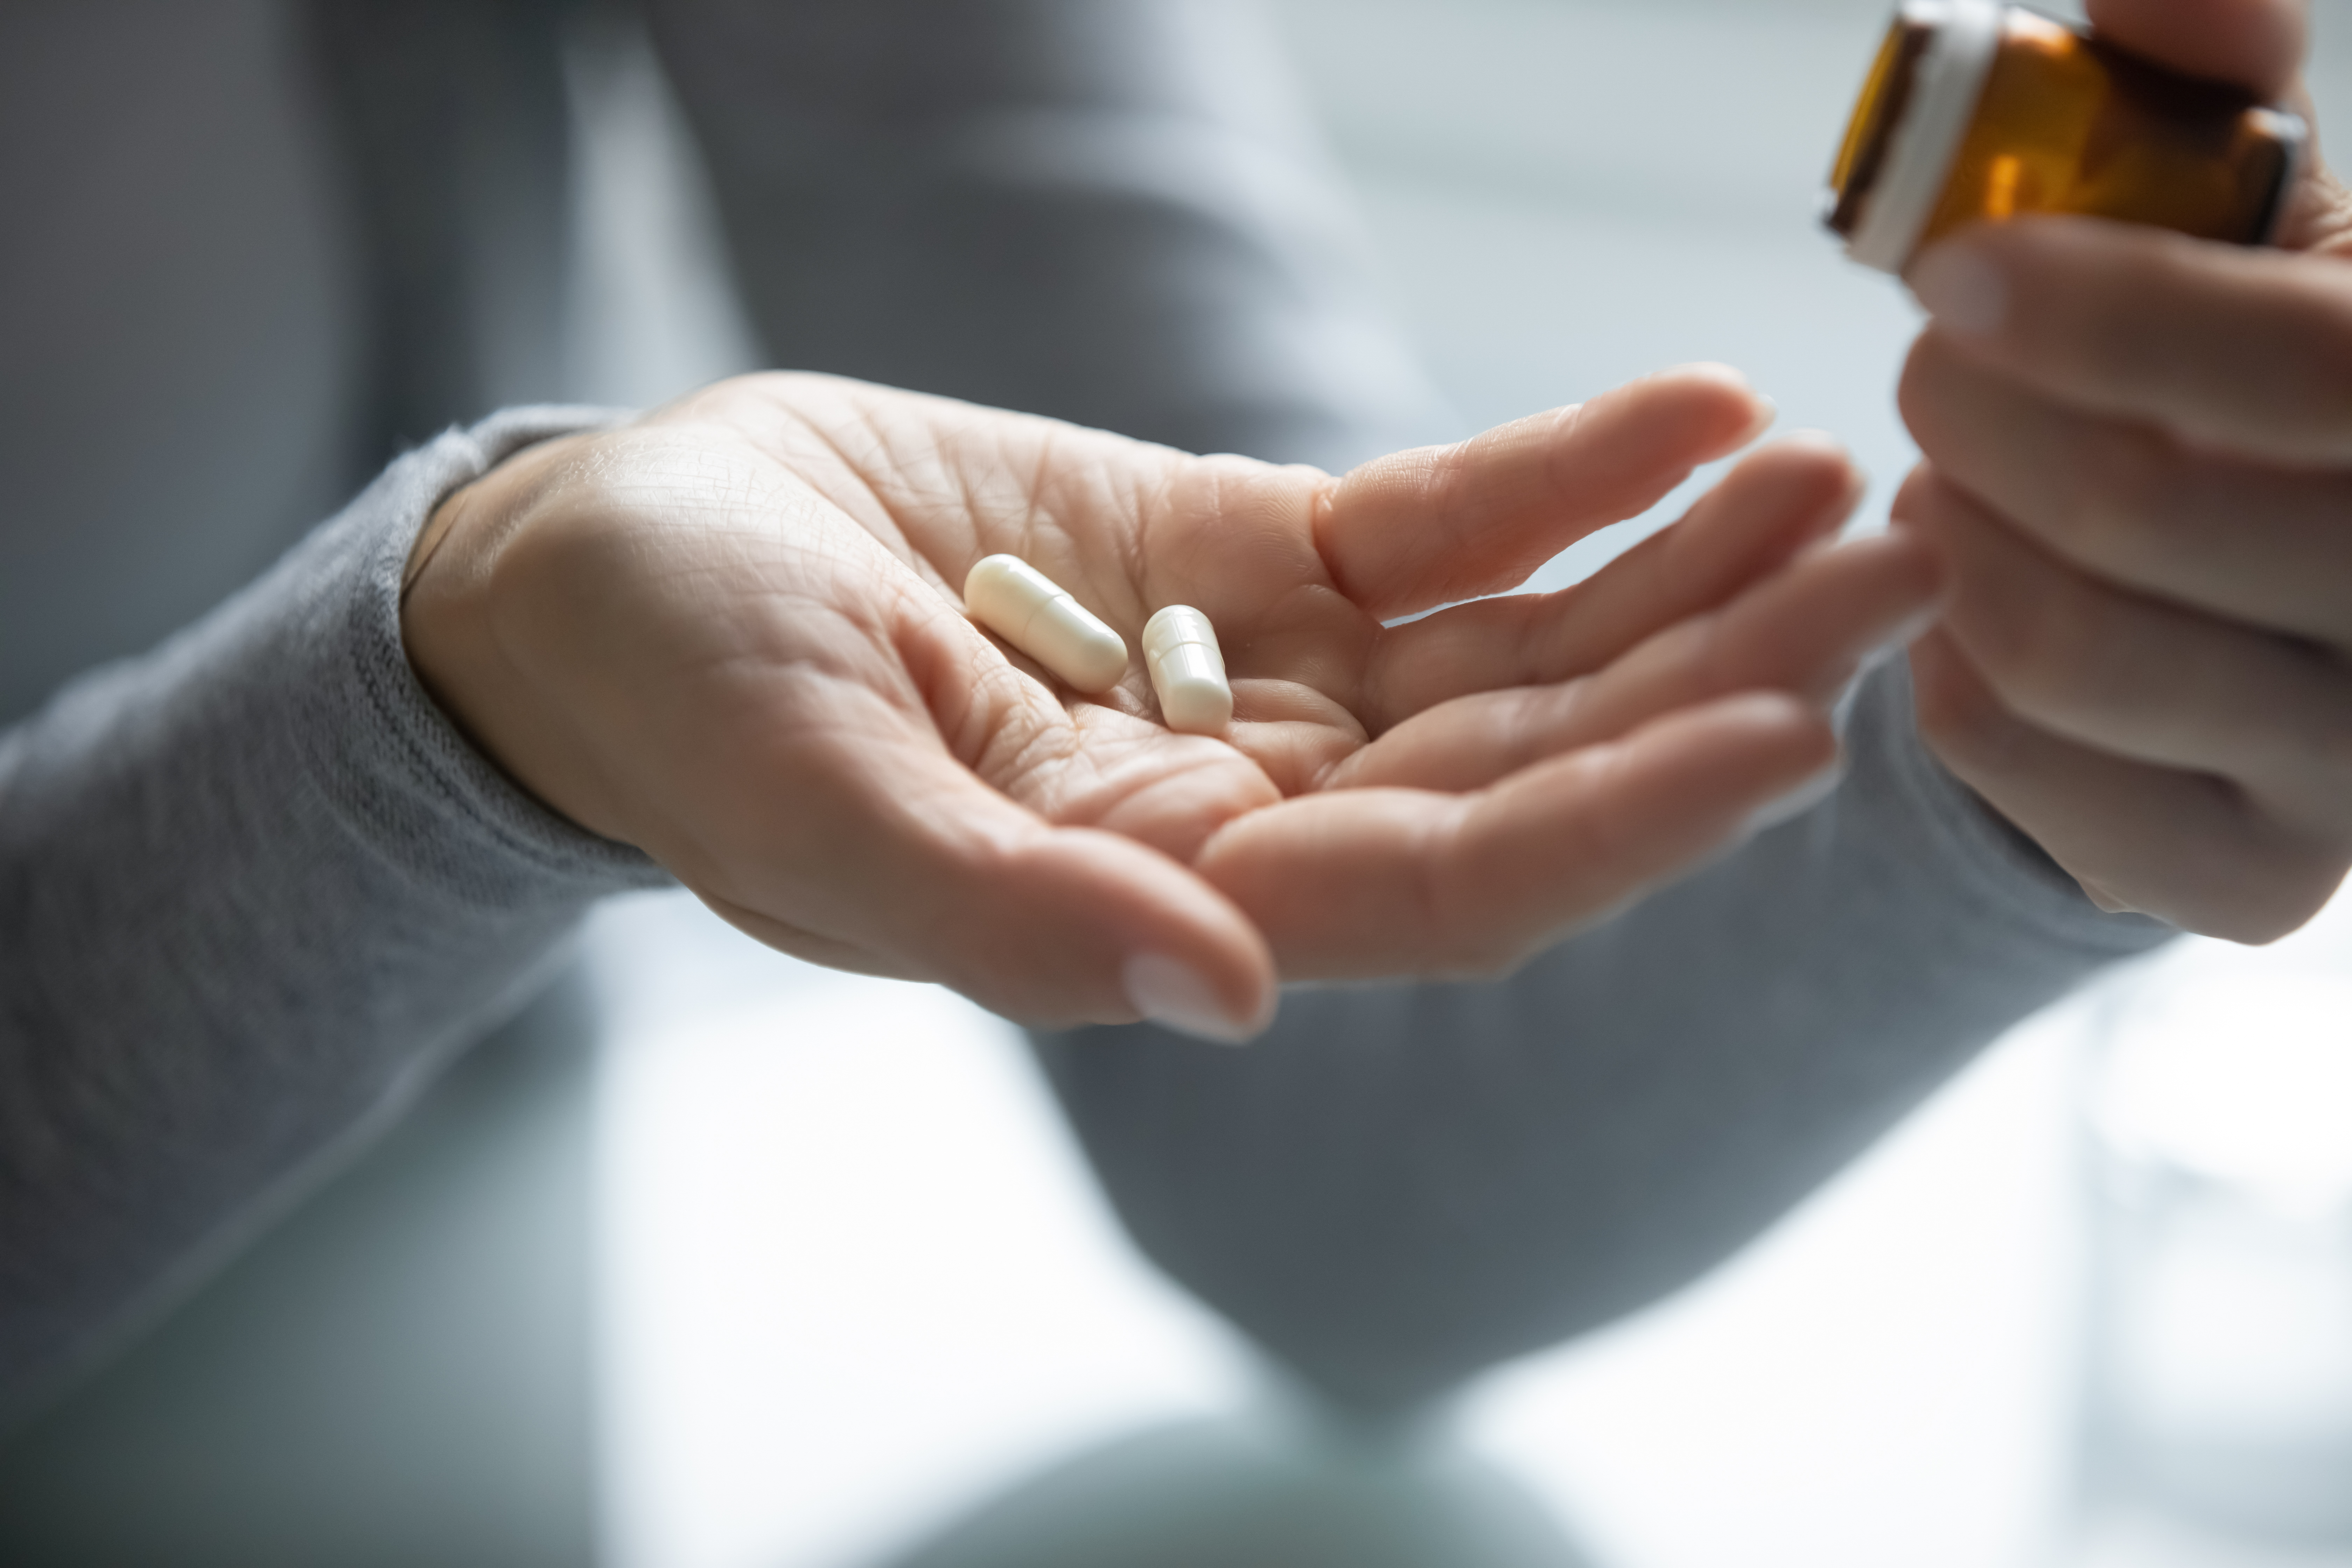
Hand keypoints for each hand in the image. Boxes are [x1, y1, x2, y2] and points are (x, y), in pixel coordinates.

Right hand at [404, 370, 1936, 1035]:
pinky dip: (1559, 473)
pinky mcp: (1236, 557)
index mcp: (1158, 901)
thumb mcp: (805, 804)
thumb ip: (1002, 915)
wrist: (610, 571)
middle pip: (1529, 763)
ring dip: (1681, 570)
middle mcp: (1245, 806)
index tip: (1782, 734)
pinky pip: (1434, 526)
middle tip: (1901, 577)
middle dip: (1715, 679)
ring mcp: (1256, 680)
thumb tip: (1206, 997)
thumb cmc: (672, 700)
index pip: (1438, 888)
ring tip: (1839, 484)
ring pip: (1518, 647)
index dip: (1611, 822)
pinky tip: (1692, 414)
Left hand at [1895, 0, 2351, 939]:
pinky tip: (1968, 607)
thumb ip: (2208, 86)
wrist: (2244, 601)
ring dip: (1956, 545)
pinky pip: (2019, 757)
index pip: (2310, 365)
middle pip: (2146, 509)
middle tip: (1924, 377)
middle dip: (1979, 422)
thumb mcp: (2239, 223)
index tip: (1953, 271)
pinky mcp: (2245, 878)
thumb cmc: (2233, 380)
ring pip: (2064, 644)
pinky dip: (1944, 668)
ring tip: (1951, 486)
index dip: (2110, 309)